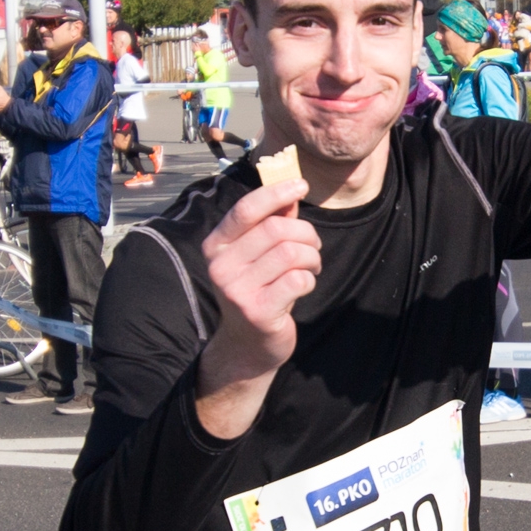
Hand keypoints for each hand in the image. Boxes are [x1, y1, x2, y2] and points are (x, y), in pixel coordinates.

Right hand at [195, 179, 320, 437]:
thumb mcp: (258, 255)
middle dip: (306, 234)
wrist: (248, 345)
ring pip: (292, 253)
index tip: (301, 185)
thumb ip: (271, 223)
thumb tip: (291, 191)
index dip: (276, 193)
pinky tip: (304, 285)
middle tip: (314, 247)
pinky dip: (309, 279)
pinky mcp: (258, 311)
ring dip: (312, 257)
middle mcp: (221, 267)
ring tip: (311, 267)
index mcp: (216, 246)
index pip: (246, 209)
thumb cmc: (258, 290)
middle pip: (276, 230)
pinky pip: (298, 280)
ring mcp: (237, 291)